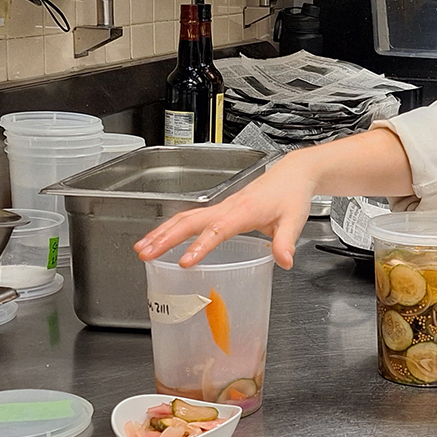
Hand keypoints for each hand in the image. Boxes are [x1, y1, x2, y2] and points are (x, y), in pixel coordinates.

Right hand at [134, 127, 416, 269]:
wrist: (293, 174)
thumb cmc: (292, 195)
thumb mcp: (295, 219)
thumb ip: (287, 241)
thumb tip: (284, 262)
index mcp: (244, 211)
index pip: (218, 231)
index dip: (200, 246)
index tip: (184, 262)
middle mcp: (228, 207)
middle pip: (190, 222)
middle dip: (165, 238)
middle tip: (144, 253)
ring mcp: (221, 207)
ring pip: (185, 218)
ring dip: (162, 232)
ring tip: (141, 249)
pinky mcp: (220, 209)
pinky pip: (191, 218)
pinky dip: (172, 228)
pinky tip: (160, 240)